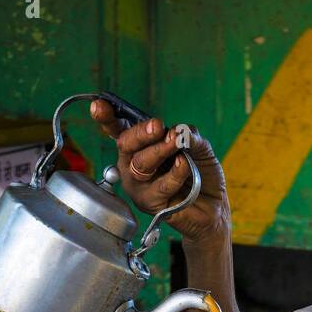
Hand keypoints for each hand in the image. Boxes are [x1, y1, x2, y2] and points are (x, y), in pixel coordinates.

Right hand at [89, 100, 229, 241]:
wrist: (213, 206)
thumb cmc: (200, 174)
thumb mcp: (199, 147)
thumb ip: (189, 135)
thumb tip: (179, 130)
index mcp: (139, 145)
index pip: (118, 129)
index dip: (106, 117)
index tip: (99, 105)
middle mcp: (132, 164)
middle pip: (126, 144)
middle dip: (141, 133)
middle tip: (158, 125)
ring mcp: (138, 185)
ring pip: (140, 165)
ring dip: (159, 150)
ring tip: (176, 143)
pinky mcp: (149, 204)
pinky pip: (160, 186)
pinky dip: (175, 173)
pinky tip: (185, 166)